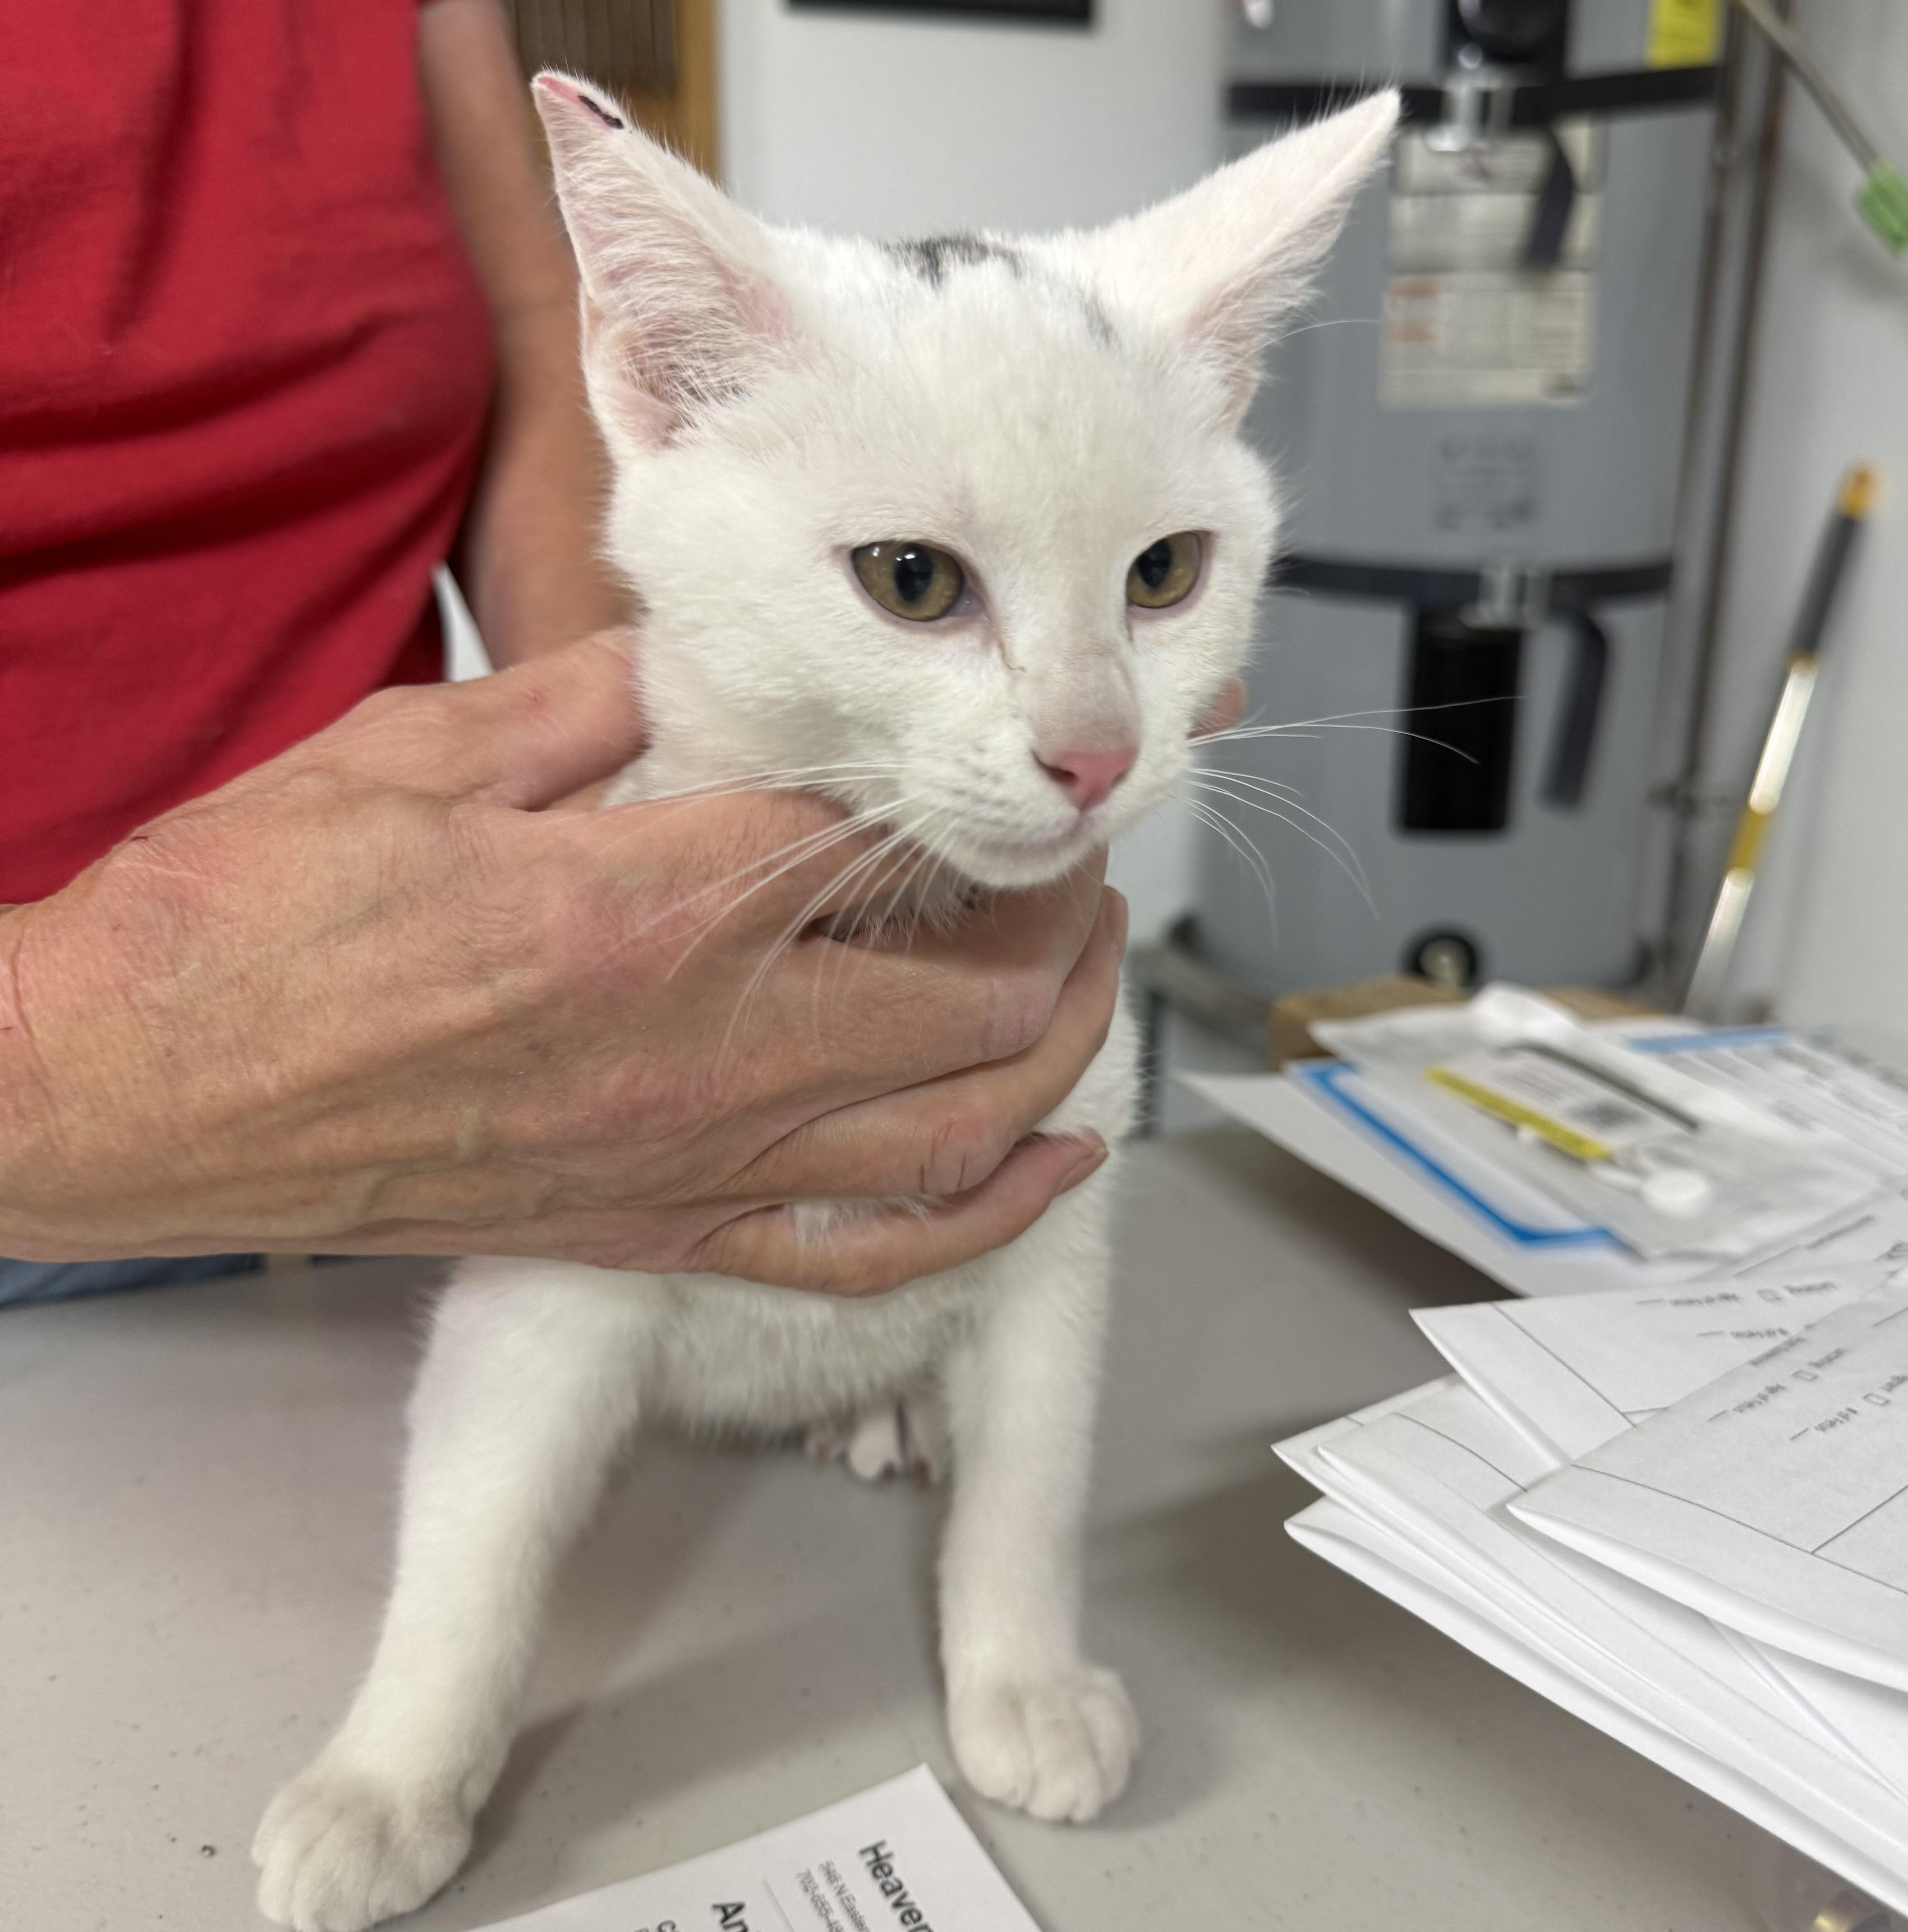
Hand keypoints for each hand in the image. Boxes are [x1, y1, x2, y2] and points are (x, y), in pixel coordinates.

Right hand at [0, 634, 1121, 1293]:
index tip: (994, 774)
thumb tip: (695, 661)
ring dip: (1058, 1056)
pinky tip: (1048, 1168)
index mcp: (652, 905)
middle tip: (1074, 870)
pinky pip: (860, 1254)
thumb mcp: (418, 754)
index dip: (967, 803)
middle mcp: (705, 1050)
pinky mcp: (653, 1235)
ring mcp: (689, 1161)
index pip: (885, 845)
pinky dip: (978, 1216)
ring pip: (954, 1132)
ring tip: (1091, 986)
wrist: (130, 1096)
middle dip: (1058, 930)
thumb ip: (590, 705)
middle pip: (970, 999)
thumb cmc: (247, 924)